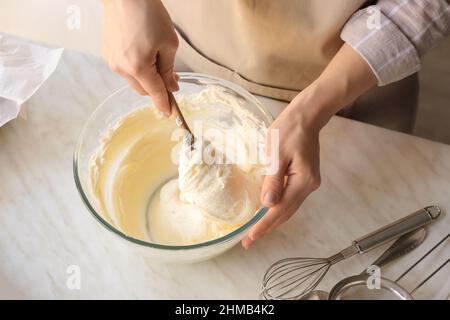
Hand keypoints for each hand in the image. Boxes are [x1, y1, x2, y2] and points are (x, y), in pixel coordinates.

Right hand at [102, 0, 178, 114]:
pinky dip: (136, 68)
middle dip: (158, 88)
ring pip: (134, 80)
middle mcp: (122, 68)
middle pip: (143, 90)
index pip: (155, 93)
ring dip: (147, 77)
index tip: (169, 113)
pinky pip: (125, 69)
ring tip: (158, 60)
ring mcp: (112, 61)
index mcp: (138, 67)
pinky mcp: (107, 54)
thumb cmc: (148, 14)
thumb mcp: (168, 43)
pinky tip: (144, 53)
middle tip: (172, 78)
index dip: (164, 104)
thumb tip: (171, 87)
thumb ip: (169, 70)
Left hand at [241, 43, 376, 248]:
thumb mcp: (277, 153)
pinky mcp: (305, 178)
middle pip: (286, 213)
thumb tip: (267, 204)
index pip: (279, 210)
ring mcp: (308, 183)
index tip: (249, 239)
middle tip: (248, 241)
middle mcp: (309, 186)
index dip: (263, 226)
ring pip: (289, 208)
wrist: (306, 115)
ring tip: (256, 232)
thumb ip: (273, 179)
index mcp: (303, 181)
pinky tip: (268, 212)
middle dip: (267, 228)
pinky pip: (290, 198)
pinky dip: (278, 208)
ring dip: (272, 220)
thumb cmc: (289, 129)